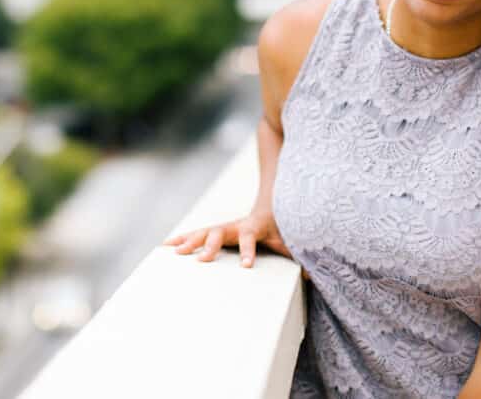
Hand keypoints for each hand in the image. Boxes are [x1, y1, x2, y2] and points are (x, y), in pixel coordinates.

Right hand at [162, 210, 293, 269]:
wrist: (270, 204)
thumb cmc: (281, 226)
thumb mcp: (292, 239)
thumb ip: (301, 256)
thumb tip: (316, 277)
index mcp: (255, 227)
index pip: (250, 237)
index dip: (248, 251)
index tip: (245, 265)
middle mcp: (236, 225)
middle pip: (220, 232)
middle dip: (210, 245)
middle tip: (201, 260)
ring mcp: (224, 226)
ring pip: (204, 231)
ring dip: (189, 241)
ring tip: (173, 251)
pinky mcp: (216, 230)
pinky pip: (197, 233)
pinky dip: (181, 238)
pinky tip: (165, 245)